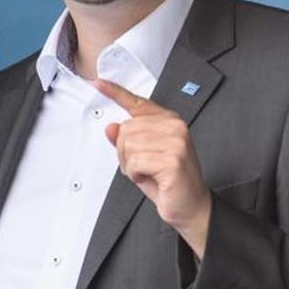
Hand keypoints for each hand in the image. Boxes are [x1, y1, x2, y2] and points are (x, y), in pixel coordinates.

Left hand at [93, 78, 211, 258]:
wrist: (191, 206)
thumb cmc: (169, 182)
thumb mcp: (142, 158)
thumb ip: (127, 141)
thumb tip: (111, 127)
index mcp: (168, 120)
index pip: (138, 103)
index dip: (115, 92)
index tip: (98, 82)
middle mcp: (175, 126)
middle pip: (126, 130)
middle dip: (125, 153)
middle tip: (143, 167)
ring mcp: (176, 141)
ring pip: (128, 146)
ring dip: (131, 165)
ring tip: (149, 173)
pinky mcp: (173, 159)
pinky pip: (135, 162)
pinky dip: (136, 174)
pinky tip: (152, 178)